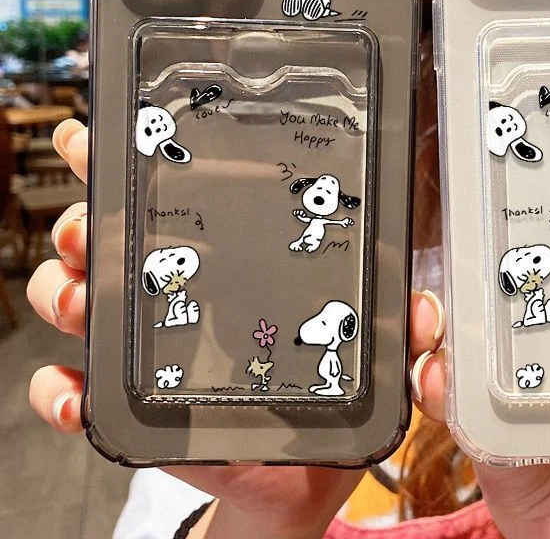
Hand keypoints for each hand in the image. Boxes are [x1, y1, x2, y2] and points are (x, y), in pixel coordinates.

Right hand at [27, 120, 445, 538]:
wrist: (296, 475)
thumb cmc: (323, 390)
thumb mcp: (366, 348)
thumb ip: (402, 329)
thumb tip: (428, 313)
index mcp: (226, 260)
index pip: (172, 195)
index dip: (128, 157)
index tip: (101, 136)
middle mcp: (173, 289)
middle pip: (105, 237)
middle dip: (83, 221)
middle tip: (88, 226)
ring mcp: (143, 345)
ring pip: (75, 299)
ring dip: (63, 293)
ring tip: (76, 299)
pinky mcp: (130, 405)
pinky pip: (71, 391)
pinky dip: (59, 392)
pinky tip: (73, 394)